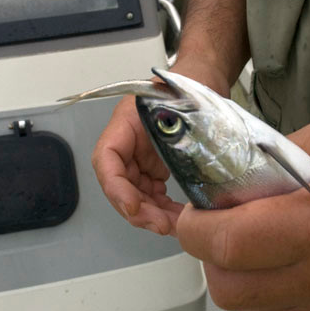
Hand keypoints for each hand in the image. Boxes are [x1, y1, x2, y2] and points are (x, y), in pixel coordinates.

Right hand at [91, 60, 230, 235]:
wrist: (203, 84)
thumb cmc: (190, 87)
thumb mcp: (181, 101)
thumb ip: (175, 126)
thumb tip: (180, 158)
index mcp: (126, 124)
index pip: (107, 160)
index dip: (116, 189)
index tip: (134, 207)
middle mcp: (128, 144)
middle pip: (120, 185)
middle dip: (138, 210)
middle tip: (162, 225)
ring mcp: (140, 158)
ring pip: (136, 194)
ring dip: (152, 214)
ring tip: (175, 226)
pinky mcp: (155, 167)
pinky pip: (152, 194)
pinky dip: (162, 208)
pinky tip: (178, 216)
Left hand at [176, 115, 309, 310]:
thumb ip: (276, 159)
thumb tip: (232, 182)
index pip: (231, 244)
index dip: (194, 230)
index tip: (193, 213)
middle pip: (231, 289)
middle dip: (210, 257)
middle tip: (223, 226)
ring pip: (254, 309)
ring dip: (242, 276)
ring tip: (261, 243)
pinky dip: (274, 292)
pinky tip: (294, 262)